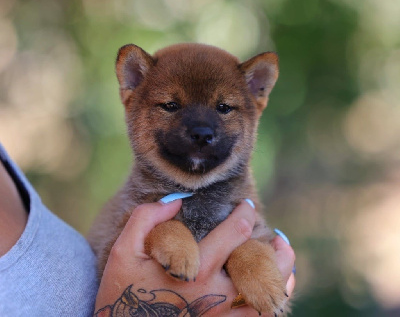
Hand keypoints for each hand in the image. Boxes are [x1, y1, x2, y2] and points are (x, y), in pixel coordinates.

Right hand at [94, 199, 294, 315]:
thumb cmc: (121, 290)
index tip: (247, 206)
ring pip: (266, 298)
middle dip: (275, 247)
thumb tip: (177, 201)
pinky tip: (277, 293)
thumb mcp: (124, 249)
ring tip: (286, 261)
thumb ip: (147, 218)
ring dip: (282, 278)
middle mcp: (214, 295)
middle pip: (262, 267)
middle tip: (279, 236)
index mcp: (195, 269)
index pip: (235, 233)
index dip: (245, 214)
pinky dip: (271, 305)